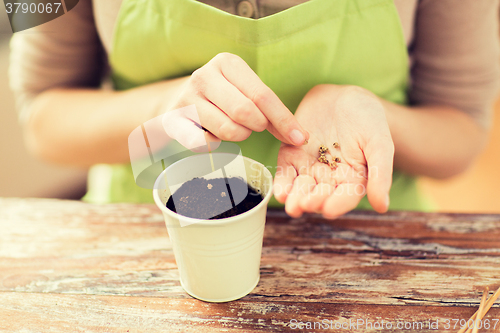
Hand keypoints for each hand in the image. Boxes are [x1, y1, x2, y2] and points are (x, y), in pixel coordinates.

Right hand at [160, 52, 307, 149]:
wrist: (177, 104)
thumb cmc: (223, 99)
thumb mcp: (245, 93)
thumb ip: (271, 111)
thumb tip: (301, 137)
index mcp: (227, 63)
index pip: (263, 95)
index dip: (284, 119)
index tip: (300, 138)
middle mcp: (204, 76)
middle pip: (245, 111)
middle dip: (257, 126)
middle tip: (254, 127)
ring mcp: (186, 98)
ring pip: (228, 129)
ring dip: (239, 136)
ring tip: (234, 128)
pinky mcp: (173, 121)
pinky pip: (205, 144)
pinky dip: (216, 145)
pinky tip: (212, 135)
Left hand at [274, 85, 393, 218]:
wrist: (344, 97)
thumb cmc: (368, 121)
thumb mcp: (380, 143)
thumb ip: (381, 173)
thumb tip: (382, 207)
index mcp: (353, 180)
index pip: (345, 197)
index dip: (337, 204)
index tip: (329, 210)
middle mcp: (329, 179)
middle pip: (320, 195)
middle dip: (312, 201)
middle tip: (305, 205)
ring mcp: (309, 168)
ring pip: (301, 187)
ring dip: (295, 197)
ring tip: (291, 204)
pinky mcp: (292, 155)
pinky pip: (285, 171)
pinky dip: (282, 181)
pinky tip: (280, 192)